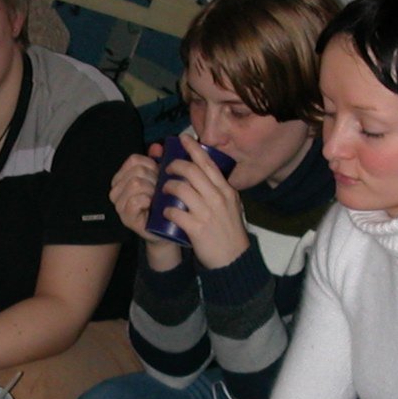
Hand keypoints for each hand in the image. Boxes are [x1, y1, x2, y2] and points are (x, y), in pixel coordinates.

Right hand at [109, 148, 175, 248]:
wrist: (164, 231)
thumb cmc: (161, 204)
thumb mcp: (160, 179)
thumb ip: (157, 162)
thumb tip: (157, 147)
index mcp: (122, 178)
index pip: (134, 160)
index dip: (151, 165)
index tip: (159, 176)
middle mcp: (116, 191)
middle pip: (136, 171)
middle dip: (153, 179)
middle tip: (160, 191)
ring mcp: (119, 205)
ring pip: (135, 183)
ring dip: (152, 190)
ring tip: (157, 199)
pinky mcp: (126, 217)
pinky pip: (136, 200)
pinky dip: (148, 201)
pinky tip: (152, 207)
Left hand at [163, 141, 248, 270]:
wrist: (233, 259)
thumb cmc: (230, 232)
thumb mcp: (231, 207)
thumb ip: (218, 192)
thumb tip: (202, 176)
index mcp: (226, 191)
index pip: (208, 164)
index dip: (193, 149)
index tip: (183, 139)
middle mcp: (218, 198)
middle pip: (192, 171)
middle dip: (175, 166)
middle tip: (167, 168)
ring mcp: (207, 213)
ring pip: (182, 189)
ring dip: (168, 186)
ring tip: (163, 189)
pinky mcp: (197, 228)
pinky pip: (176, 213)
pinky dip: (167, 210)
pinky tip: (165, 212)